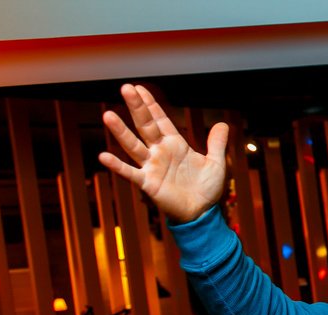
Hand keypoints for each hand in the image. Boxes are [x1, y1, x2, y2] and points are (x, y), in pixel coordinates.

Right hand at [99, 84, 228, 223]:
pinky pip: (130, 173)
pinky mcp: (149, 183)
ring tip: (108, 115)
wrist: (203, 213)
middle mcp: (160, 152)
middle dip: (137, 108)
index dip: (150, 104)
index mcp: (175, 144)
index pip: (160, 120)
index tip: (139, 88)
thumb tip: (223, 124)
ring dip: (121, 132)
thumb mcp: (216, 163)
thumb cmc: (207, 189)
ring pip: (134, 146)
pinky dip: (117, 166)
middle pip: (145, 126)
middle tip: (126, 88)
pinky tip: (104, 156)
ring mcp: (152, 167)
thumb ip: (217, 144)